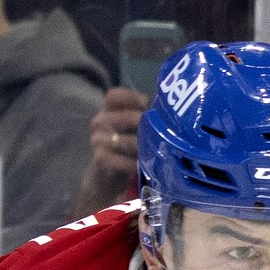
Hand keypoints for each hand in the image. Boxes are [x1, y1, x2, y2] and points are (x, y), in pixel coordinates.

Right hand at [74, 87, 147, 216]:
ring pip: (123, 140)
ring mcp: (97, 140)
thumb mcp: (133, 128)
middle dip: (144, 124)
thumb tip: (171, 108)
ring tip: (156, 150)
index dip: (132, 97)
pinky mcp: (100, 158)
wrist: (107, 174)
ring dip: (142, 146)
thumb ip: (145, 116)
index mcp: (108, 109)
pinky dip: (133, 163)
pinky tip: (143, 165)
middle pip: (123, 117)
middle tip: (159, 131)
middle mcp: (100, 122)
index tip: (148, 103)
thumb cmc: (126, 145)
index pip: (114, 96)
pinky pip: (120, 160)